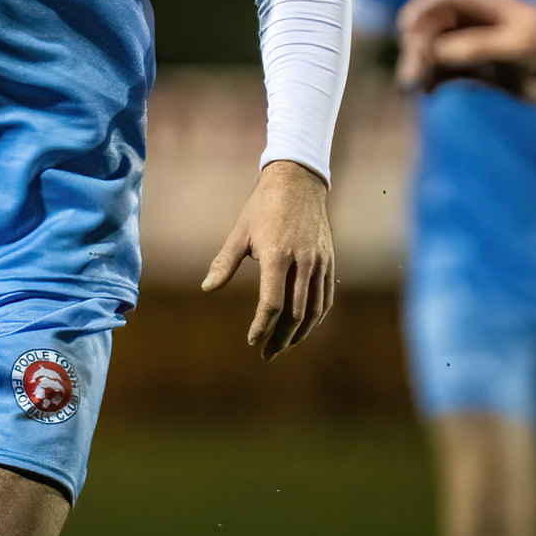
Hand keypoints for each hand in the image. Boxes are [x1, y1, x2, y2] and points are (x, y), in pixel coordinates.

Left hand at [200, 160, 334, 360]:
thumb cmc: (262, 206)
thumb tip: (206, 288)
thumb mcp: (240, 232)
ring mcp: (320, 262)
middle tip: (267, 354)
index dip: (262, 326)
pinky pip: (326, 297)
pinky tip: (304, 328)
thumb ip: (224, 262)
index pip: (272, 303)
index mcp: (277, 255)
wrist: (297, 181)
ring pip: (314, 310)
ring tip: (284, 347)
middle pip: (295, 313)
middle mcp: (302, 262)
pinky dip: (316, 317)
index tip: (252, 340)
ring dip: (300, 334)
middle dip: (280, 338)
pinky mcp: (329, 261)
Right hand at [395, 0, 535, 103]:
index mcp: (489, 6)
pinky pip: (451, 73)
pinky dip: (435, 80)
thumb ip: (477, 46)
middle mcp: (480, 24)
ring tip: (414, 89)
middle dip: (416, 47)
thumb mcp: (521, 45)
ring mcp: (483, 48)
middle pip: (433, 27)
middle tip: (412, 79)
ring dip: (422, 66)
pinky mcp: (489, 73)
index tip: (408, 37)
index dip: (418, 13)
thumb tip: (434, 53)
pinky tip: (428, 94)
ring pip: (438, 52)